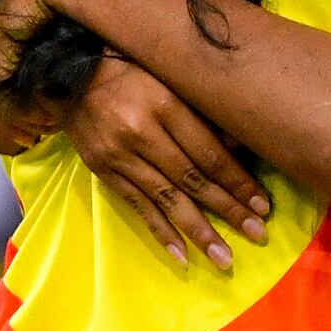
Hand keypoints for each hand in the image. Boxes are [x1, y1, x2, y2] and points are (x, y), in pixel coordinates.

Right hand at [72, 59, 271, 268]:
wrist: (68, 77)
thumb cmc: (131, 72)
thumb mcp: (171, 79)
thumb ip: (202, 112)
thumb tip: (241, 146)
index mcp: (164, 104)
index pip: (209, 153)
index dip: (238, 181)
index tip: (262, 205)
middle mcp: (142, 133)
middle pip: (193, 179)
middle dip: (228, 210)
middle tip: (256, 234)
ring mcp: (120, 156)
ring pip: (167, 199)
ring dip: (198, 231)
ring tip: (223, 258)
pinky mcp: (103, 172)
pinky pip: (138, 207)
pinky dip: (161, 232)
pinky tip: (181, 255)